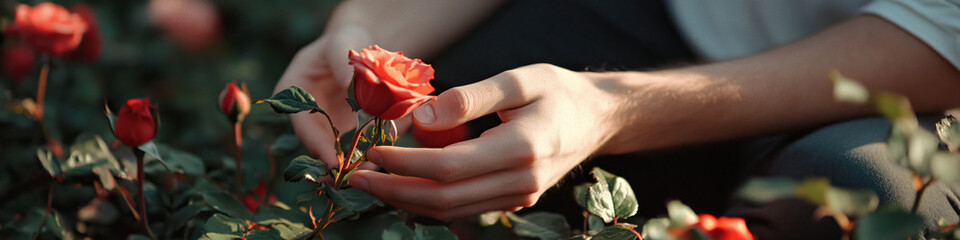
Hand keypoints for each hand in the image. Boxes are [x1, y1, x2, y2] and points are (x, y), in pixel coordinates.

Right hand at [274, 26, 376, 169]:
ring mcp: (322, 123)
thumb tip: (351, 85)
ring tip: (368, 171)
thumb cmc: (344, 41)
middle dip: (335, 161)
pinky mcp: (342, 129)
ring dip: (350, 161)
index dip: (317, 144)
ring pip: (334, 149)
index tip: (333, 161)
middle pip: (316, 143)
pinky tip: (378, 159)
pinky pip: (351, 144)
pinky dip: (364, 152)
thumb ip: (343, 63)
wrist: (356, 46)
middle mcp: (303, 113)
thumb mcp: (341, 44)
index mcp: (291, 92)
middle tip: (353, 175)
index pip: (301, 124)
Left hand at [348, 64, 626, 219]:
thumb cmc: (559, 91)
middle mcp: (520, 182)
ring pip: (452, 212)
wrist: (599, 119)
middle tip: (358, 174)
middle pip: (445, 199)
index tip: (372, 150)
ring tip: (373, 182)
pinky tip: (406, 187)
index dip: (405, 163)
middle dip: (395, 189)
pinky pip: (464, 210)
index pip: (449, 167)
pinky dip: (430, 203)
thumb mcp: (520, 79)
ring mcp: (518, 197)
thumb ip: (471, 97)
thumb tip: (422, 118)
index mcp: (522, 149)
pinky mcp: (515, 201)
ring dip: (407, 201)